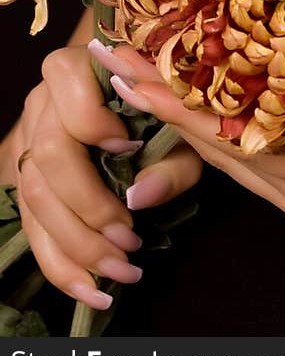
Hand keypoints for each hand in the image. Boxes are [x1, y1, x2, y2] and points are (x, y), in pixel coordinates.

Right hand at [8, 43, 201, 310]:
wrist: (145, 105)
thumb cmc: (170, 109)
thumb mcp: (185, 128)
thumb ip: (173, 158)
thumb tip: (141, 197)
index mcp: (81, 67)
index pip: (66, 84)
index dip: (93, 121)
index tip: (130, 149)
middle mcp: (45, 101)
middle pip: (47, 154)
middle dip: (88, 206)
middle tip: (131, 238)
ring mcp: (29, 141)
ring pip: (34, 196)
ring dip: (77, 244)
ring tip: (121, 272)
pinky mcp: (28, 180)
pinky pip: (31, 226)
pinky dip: (61, 264)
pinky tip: (93, 289)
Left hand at [104, 44, 284, 276]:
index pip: (236, 139)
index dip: (183, 100)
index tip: (137, 63)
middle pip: (216, 145)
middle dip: (164, 98)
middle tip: (117, 51)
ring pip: (228, 152)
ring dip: (183, 110)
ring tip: (145, 67)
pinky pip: (253, 155)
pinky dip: (220, 123)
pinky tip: (210, 94)